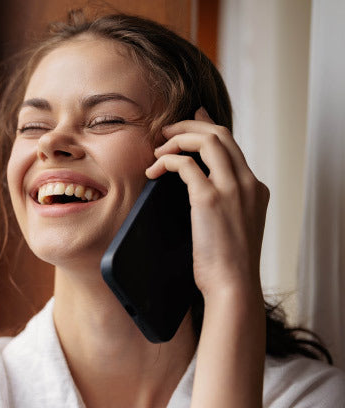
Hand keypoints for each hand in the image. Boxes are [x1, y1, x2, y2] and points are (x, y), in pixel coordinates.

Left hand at [145, 108, 268, 300]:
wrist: (233, 286)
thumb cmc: (226, 265)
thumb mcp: (231, 228)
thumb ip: (224, 206)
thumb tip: (199, 194)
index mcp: (255, 189)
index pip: (232, 146)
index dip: (209, 128)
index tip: (192, 120)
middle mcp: (248, 183)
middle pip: (221, 135)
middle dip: (189, 127)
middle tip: (165, 131)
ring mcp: (232, 189)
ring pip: (207, 141)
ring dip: (178, 139)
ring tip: (158, 148)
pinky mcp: (210, 199)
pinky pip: (186, 165)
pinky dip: (168, 161)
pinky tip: (155, 170)